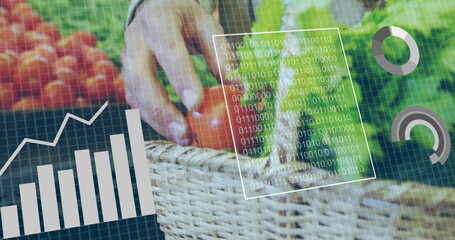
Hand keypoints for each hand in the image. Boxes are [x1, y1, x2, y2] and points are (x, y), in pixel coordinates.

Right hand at [122, 0, 237, 144]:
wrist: (155, 10)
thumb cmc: (185, 19)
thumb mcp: (206, 27)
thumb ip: (219, 55)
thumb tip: (239, 86)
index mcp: (159, 22)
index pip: (168, 50)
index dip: (181, 78)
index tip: (196, 104)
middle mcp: (136, 41)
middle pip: (140, 78)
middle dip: (161, 110)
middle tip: (185, 133)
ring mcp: (127, 60)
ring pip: (134, 94)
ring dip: (157, 120)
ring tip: (183, 138)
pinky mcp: (127, 77)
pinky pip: (135, 101)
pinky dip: (152, 119)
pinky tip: (172, 131)